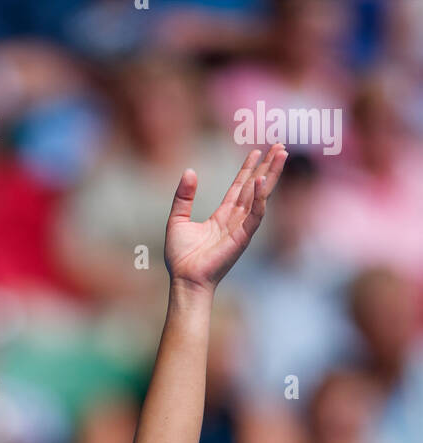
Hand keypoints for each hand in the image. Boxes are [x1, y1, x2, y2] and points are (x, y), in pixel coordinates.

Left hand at [164, 144, 287, 291]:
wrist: (184, 279)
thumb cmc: (180, 257)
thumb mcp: (177, 220)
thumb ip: (183, 196)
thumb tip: (189, 171)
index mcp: (222, 216)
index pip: (239, 187)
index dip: (248, 169)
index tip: (257, 151)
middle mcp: (235, 220)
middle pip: (255, 187)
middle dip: (268, 166)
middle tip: (280, 146)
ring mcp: (241, 228)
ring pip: (260, 196)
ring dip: (271, 174)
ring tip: (282, 154)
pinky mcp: (242, 238)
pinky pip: (255, 215)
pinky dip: (260, 198)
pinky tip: (263, 180)